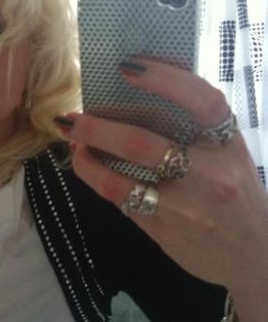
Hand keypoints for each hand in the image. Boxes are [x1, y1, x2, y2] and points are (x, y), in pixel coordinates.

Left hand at [57, 59, 267, 321]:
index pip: (202, 101)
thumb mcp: (230, 155)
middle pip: (145, 140)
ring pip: (123, 176)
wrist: (255, 254)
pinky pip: (121, 199)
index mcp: (230, 146)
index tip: (128, 66)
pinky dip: (96, 178)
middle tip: (74, 115)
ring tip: (72, 139)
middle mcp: (211, 175)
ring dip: (89, 154)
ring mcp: (187, 207)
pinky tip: (85, 164)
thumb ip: (197, 128)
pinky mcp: (166, 231)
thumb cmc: (237, 194)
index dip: (165, 78)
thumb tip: (140, 88)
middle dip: (100, 124)